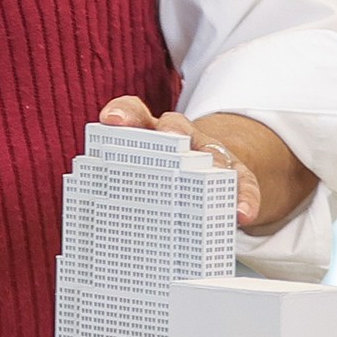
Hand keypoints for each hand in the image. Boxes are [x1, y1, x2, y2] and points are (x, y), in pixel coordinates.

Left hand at [97, 98, 315, 233]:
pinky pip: (242, 184)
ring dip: (213, 159)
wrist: (205, 173)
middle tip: (169, 134)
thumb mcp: (137, 176)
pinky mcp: (237, 174)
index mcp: (147, 134)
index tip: (111, 120)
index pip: (133, 114)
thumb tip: (94, 222)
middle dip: (171, 129)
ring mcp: (210, 153)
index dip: (123, 114)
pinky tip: (241, 214)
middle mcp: (179, 137)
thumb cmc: (160, 177)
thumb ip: (120, 187)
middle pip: (175, 127)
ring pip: (213, 150)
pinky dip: (243, 199)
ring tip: (214, 170)